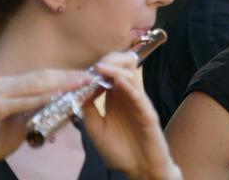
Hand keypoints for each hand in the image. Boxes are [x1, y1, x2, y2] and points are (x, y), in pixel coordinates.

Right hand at [0, 70, 89, 175]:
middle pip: (42, 77)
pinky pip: (23, 102)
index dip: (66, 74)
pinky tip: (58, 97)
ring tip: (80, 84)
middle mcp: (3, 83)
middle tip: (90, 77)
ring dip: (60, 85)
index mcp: (11, 84)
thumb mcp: (25, 120)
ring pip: (35, 86)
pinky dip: (42, 99)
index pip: (44, 75)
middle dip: (68, 76)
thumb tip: (71, 103)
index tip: (88, 76)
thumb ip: (42, 109)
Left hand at [83, 52, 180, 179]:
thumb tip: (80, 90)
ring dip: (115, 69)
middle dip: (109, 61)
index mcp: (116, 98)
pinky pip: (138, 96)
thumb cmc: (120, 151)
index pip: (111, 73)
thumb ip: (88, 110)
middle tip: (95, 65)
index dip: (99, 66)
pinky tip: (116, 81)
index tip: (85, 68)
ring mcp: (139, 103)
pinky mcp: (148, 114)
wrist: (140, 170)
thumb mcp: (96, 130)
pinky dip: (128, 86)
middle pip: (123, 67)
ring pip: (131, 77)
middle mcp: (128, 96)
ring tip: (100, 68)